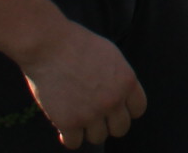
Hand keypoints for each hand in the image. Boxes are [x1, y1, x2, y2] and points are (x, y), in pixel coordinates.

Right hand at [18, 18, 146, 147]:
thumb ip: (118, 78)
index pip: (137, 109)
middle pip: (120, 128)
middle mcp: (113, 100)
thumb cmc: (76, 44)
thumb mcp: (110, 55)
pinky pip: (74, 143)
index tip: (113, 108)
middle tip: (95, 116)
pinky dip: (68, 137)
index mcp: (127, 81)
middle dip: (108, 123)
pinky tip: (63, 126)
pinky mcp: (69, 122)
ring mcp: (92, 113)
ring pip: (98, 138)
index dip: (125, 109)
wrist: (49, 45)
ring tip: (77, 117)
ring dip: (88, 130)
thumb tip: (121, 96)